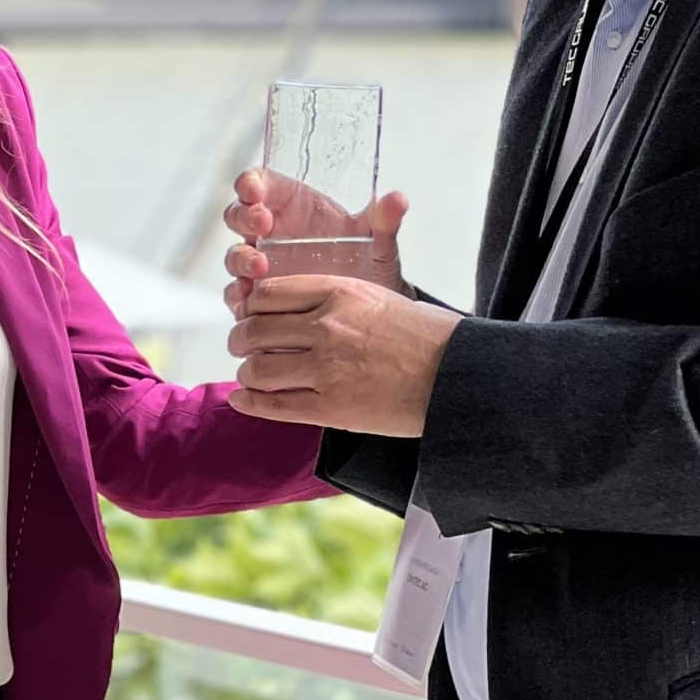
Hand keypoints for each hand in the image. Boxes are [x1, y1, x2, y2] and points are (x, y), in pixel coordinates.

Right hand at [223, 169, 410, 317]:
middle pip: (238, 215)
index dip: (251, 183)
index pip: (260, 183)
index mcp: (292, 205)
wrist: (367, 308)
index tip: (256, 189)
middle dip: (244, 217)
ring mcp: (261, 265)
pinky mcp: (260, 297)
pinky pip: (237, 295)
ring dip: (241, 259)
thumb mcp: (377, 240)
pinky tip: (250, 299)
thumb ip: (384, 219)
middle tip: (262, 223)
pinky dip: (239, 296)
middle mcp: (270, 233)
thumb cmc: (366, 261)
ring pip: (234, 256)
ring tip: (261, 267)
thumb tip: (398, 200)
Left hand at [227, 273, 459, 436]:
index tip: (252, 315)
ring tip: (251, 376)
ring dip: (247, 373)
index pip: (268, 293)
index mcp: (338, 292)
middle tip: (243, 348)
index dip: (251, 306)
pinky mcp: (332, 407)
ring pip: (258, 369)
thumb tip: (295, 308)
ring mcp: (327, 369)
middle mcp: (326, 327)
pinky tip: (243, 400)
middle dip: (241, 341)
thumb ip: (334, 297)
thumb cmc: (425, 335)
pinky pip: (274, 405)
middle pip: (254, 331)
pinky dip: (250, 403)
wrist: (457, 374)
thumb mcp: (378, 294)